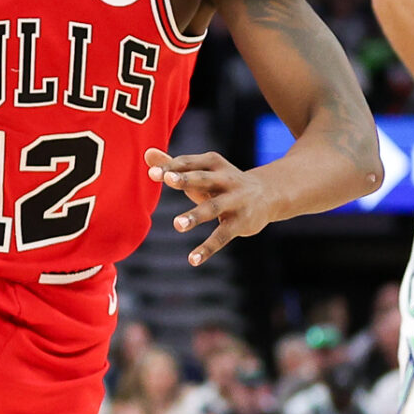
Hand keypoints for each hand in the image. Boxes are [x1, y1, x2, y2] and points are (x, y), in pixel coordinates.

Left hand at [147, 149, 276, 265]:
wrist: (266, 195)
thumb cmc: (221, 184)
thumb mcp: (200, 173)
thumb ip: (174, 165)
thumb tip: (147, 153)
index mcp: (213, 164)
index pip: (189, 163)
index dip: (172, 167)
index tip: (153, 173)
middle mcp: (226, 179)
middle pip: (203, 178)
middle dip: (186, 179)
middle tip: (167, 180)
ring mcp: (235, 201)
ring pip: (213, 208)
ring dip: (196, 215)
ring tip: (177, 224)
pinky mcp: (241, 222)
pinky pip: (222, 236)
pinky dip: (208, 248)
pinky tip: (193, 259)